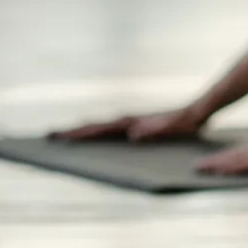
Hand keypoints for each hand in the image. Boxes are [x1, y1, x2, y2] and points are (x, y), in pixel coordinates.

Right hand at [52, 104, 208, 142]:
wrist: (198, 111)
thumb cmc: (185, 122)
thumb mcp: (172, 127)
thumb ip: (155, 130)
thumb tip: (134, 134)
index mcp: (130, 122)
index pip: (98, 129)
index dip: (78, 133)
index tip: (59, 136)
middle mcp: (126, 120)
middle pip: (93, 126)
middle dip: (71, 132)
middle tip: (49, 136)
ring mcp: (129, 122)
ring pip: (99, 126)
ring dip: (81, 131)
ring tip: (61, 136)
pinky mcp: (135, 126)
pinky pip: (110, 130)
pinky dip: (96, 132)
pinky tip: (91, 137)